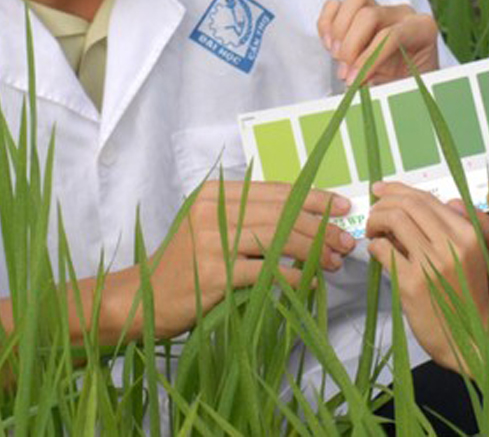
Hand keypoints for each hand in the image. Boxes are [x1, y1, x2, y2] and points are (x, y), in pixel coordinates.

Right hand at [138, 180, 354, 337]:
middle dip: (320, 226)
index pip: (277, 191)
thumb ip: (249, 218)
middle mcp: (212, 211)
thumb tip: (306, 220)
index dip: (315, 197)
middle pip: (282, 213)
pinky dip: (291, 275)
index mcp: (215, 194)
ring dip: (312, 250)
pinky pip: (265, 270)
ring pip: (277, 238)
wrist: (143, 297)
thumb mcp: (212, 229)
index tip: (343, 206)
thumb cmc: (186, 266)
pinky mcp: (214, 272)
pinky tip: (307, 281)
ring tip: (333, 262)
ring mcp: (211, 241)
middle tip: (345, 241)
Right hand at [318, 0, 438, 84]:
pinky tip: (330, 45)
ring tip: (338, 57)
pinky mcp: (359, 11)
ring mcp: (379, 8)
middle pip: (369, 15)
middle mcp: (402, 14)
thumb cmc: (408, 85)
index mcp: (421, 28)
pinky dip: (327, 23)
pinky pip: (336, 5)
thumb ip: (384, 85)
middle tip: (345, 73)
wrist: (405, 82)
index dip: (368, 59)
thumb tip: (360, 83)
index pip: (391, 35)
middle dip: (351, 46)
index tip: (354, 80)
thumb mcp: (403, 89)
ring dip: (339, 30)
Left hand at [364, 182, 488, 371]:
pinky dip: (374, 246)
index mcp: (468, 234)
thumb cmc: (467, 300)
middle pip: (408, 204)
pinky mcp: (414, 285)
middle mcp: (453, 244)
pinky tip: (376, 251)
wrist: (474, 341)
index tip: (381, 189)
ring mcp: (433, 264)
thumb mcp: (467, 258)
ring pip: (394, 220)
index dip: (398, 189)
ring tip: (372, 232)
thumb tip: (406, 206)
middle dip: (383, 203)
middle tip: (373, 213)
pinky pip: (384, 250)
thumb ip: (444, 232)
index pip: (427, 198)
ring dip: (376, 221)